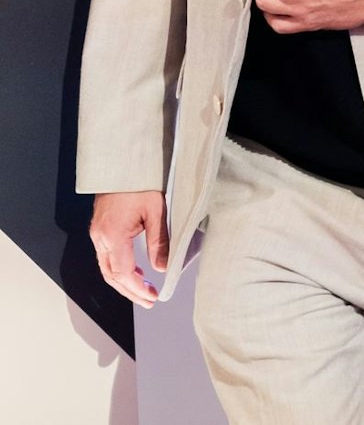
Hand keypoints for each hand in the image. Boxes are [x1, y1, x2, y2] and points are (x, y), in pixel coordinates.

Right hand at [90, 190, 166, 307]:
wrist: (123, 164)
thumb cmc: (141, 183)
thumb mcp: (157, 211)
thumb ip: (159, 241)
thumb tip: (163, 268)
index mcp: (112, 235)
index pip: (123, 273)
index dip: (137, 288)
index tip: (152, 297)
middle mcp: (100, 237)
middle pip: (112, 275)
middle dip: (130, 291)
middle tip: (149, 301)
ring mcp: (98, 234)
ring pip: (107, 267)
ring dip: (125, 282)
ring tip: (144, 291)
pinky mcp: (100, 229)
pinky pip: (108, 256)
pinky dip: (121, 268)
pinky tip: (136, 270)